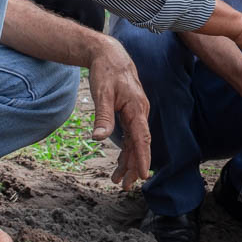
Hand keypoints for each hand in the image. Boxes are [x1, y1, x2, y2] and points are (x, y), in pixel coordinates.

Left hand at [87, 40, 150, 189]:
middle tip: (123, 186)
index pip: (142, 138)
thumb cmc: (107, 72)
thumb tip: (99, 138)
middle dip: (132, 166)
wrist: (110, 55)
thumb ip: (103, 116)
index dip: (142, 158)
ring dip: (127, 161)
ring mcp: (136, 114)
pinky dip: (126, 150)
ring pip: (134, 142)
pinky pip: (131, 136)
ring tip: (117, 180)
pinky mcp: (131, 113)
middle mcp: (140, 113)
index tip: (141, 175)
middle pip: (139, 145)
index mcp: (137, 108)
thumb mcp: (102, 93)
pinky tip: (120, 162)